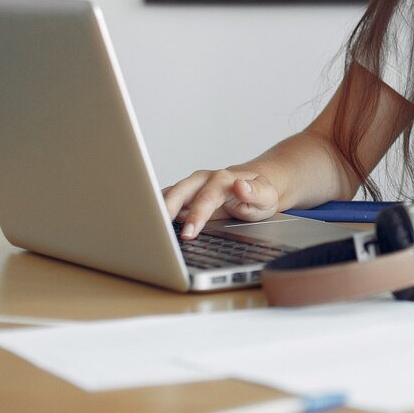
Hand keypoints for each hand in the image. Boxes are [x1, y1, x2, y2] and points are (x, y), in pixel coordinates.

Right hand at [161, 168, 281, 239]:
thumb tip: (241, 186)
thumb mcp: (267, 195)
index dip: (196, 215)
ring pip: (168, 195)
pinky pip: (165, 201)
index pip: (206, 198)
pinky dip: (155, 212)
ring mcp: (191, 186)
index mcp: (223, 179)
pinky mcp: (183, 195)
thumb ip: (256, 192)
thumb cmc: (260, 192)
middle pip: (179, 191)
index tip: (188, 233)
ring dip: (156, 209)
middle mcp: (202, 180)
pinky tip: (149, 226)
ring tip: (146, 229)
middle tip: (158, 232)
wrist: (254, 185)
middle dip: (167, 210)